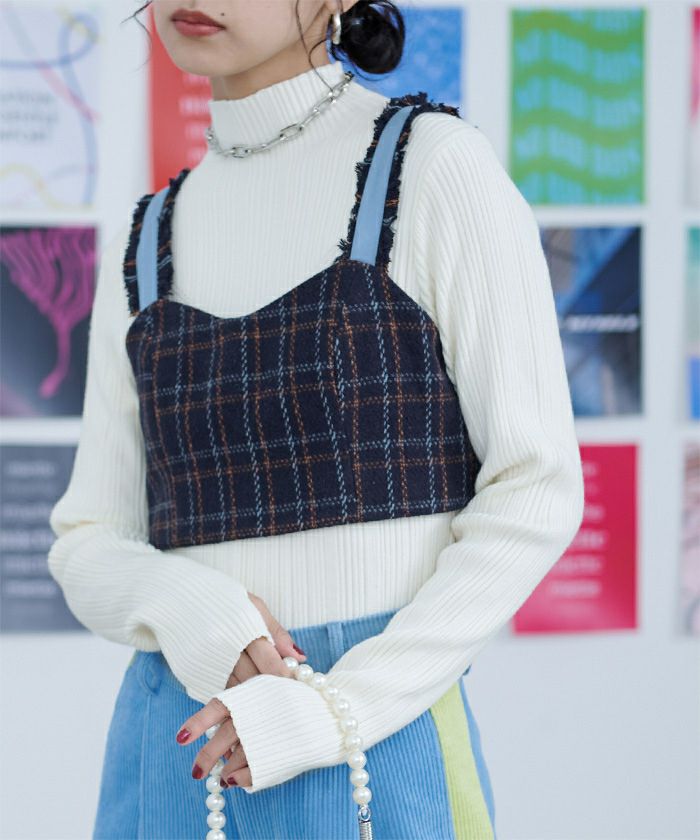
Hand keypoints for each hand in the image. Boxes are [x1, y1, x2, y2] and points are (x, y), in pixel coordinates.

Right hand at [175, 591, 305, 787]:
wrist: (172, 595)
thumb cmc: (220, 597)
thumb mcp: (251, 604)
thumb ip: (275, 631)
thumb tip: (300, 658)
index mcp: (241, 627)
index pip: (270, 660)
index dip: (286, 679)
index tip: (301, 693)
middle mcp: (223, 648)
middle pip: (254, 681)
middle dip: (271, 698)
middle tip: (290, 716)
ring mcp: (206, 664)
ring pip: (235, 695)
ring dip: (251, 713)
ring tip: (268, 731)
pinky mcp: (192, 674)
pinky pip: (216, 698)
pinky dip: (228, 713)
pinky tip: (240, 728)